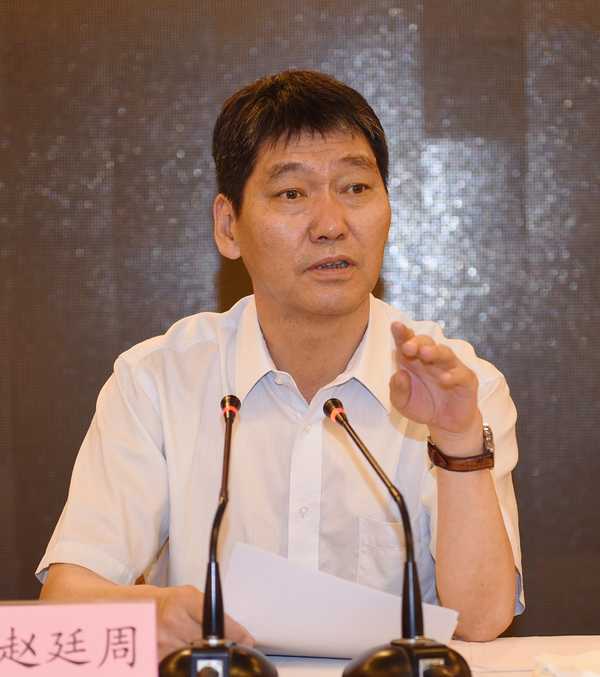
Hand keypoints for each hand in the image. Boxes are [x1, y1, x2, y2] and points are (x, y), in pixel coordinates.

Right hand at [155, 585, 254, 661]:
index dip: (233, 631)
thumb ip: (216, 613)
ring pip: (195, 653)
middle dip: (219, 644)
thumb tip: (244, 638)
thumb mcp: (194, 596)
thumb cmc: (174, 601)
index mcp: (185, 599)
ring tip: (198, 643)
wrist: (147, 607)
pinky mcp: (156, 655)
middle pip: (208, 639)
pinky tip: (186, 651)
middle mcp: (173, 618)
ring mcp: (162, 639)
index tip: (246, 641)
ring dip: (202, 653)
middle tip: (223, 644)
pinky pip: (180, 662)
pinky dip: (187, 659)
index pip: (215, 616)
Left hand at [389, 322, 482, 452]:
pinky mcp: (466, 379)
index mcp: (412, 360)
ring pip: (444, 353)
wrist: (446, 424)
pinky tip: (444, 380)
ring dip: (435, 352)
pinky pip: (461, 374)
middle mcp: (431, 360)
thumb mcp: (402, 403)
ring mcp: (450, 367)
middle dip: (417, 342)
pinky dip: (453, 375)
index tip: (395, 326)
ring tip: (425, 353)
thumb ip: (398, 390)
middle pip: (426, 342)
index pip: (407, 342)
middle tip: (408, 347)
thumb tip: (399, 374)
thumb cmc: (423, 406)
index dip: (402, 333)